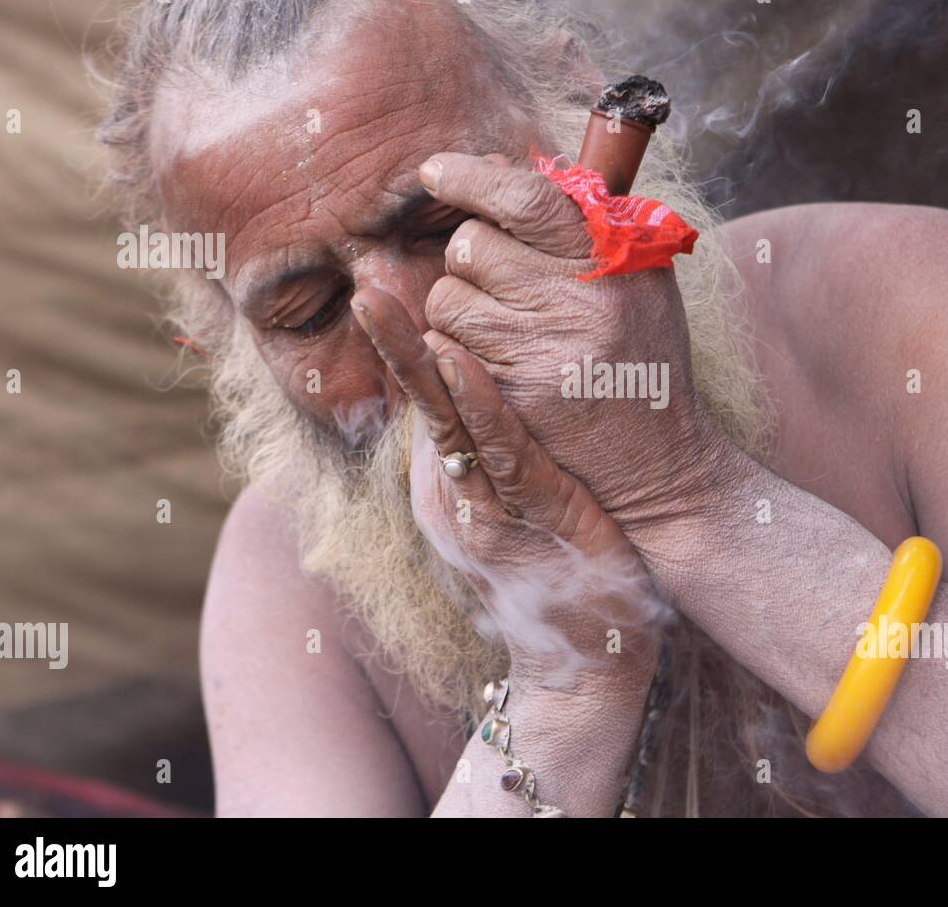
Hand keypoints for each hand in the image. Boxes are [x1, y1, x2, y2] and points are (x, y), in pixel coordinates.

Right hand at [350, 286, 662, 697]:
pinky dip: (481, 406)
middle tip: (362, 281)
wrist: (586, 666)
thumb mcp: (511, 508)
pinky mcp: (532, 518)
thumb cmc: (557, 573)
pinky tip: (463, 364)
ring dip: (418, 361)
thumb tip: (478, 398)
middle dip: (392, 343)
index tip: (379, 284)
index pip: (424, 401)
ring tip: (385, 305)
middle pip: (420, 403)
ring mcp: (486, 509)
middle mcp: (454, 495)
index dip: (405, 344)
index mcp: (448, 486)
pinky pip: (502, 454)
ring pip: (446, 422)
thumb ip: (489, 457)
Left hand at [417, 152, 730, 548]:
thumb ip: (584, 226)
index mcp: (615, 258)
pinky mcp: (513, 397)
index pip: (526, 197)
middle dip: (472, 259)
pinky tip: (498, 371)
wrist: (660, 461)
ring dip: (460, 310)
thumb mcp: (638, 280)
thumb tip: (502, 168)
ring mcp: (543, 351)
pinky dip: (456, 356)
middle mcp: (579, 300)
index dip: (469, 176)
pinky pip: (444, 352)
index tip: (432, 171)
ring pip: (447, 299)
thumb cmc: (643, 358)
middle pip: (471, 245)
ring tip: (508, 334)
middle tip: (503, 285)